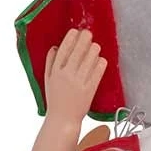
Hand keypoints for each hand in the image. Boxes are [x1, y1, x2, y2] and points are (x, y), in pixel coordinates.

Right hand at [29, 29, 106, 150]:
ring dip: (93, 51)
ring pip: (88, 61)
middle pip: (77, 53)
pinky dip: (100, 65)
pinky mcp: (89, 90)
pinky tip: (102, 59)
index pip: (63, 51)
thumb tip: (54, 47)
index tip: (75, 31)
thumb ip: (50, 63)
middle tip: (89, 33)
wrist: (63, 119)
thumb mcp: (47, 80)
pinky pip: (96, 74)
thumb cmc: (55, 99)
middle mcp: (66, 75)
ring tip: (96, 45)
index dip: (70, 39)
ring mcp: (78, 82)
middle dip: (83, 41)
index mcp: (55, 72)